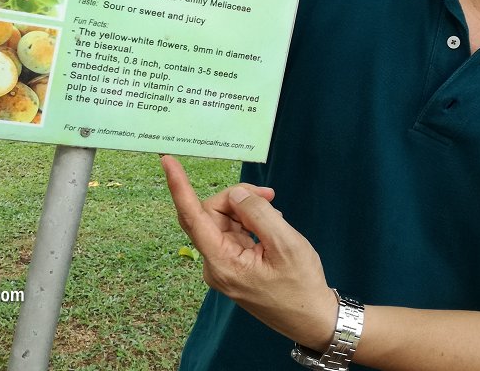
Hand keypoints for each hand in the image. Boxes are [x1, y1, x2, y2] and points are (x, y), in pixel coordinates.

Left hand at [161, 155, 336, 349]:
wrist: (312, 319)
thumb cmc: (301, 285)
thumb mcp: (285, 244)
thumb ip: (258, 214)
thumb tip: (237, 195)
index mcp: (222, 262)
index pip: (193, 217)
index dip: (179, 186)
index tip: (167, 161)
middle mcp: (215, 264)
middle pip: (210, 214)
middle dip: (236, 198)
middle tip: (270, 196)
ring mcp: (222, 266)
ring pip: (222, 221)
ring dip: (247, 211)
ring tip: (276, 217)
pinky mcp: (232, 266)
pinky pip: (232, 233)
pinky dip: (250, 223)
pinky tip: (271, 228)